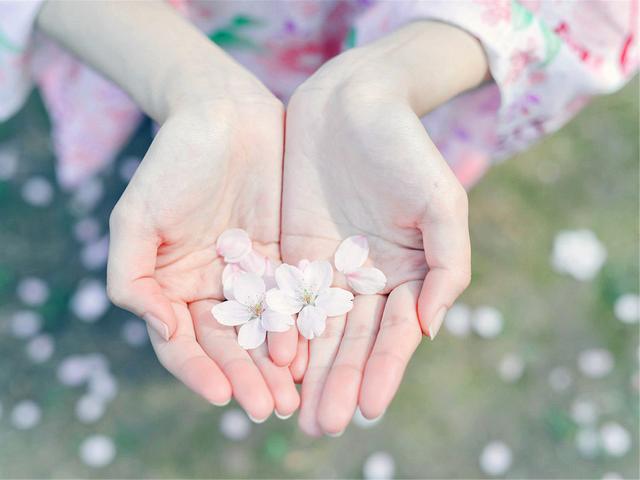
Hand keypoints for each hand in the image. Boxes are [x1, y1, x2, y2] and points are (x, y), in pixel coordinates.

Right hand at [37, 1, 299, 420]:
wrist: (224, 115)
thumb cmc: (173, 162)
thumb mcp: (135, 218)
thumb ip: (131, 278)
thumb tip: (162, 329)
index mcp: (171, 286)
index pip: (183, 343)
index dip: (200, 373)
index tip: (222, 397)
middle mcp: (210, 288)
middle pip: (228, 346)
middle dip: (247, 379)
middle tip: (272, 408)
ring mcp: (248, 276)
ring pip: (263, 332)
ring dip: (276, 365)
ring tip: (296, 394)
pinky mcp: (283, 259)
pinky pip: (292, 300)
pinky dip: (301, 327)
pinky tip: (314, 350)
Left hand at [281, 22, 487, 435]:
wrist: (355, 103)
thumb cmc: (406, 149)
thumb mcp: (442, 204)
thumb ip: (446, 266)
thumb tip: (428, 328)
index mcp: (408, 274)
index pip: (395, 334)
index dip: (383, 370)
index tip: (368, 407)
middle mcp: (368, 280)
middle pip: (353, 341)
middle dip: (340, 383)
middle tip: (324, 426)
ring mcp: (329, 268)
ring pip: (318, 329)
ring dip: (309, 371)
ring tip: (297, 413)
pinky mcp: (294, 252)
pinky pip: (285, 298)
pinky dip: (280, 331)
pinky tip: (271, 362)